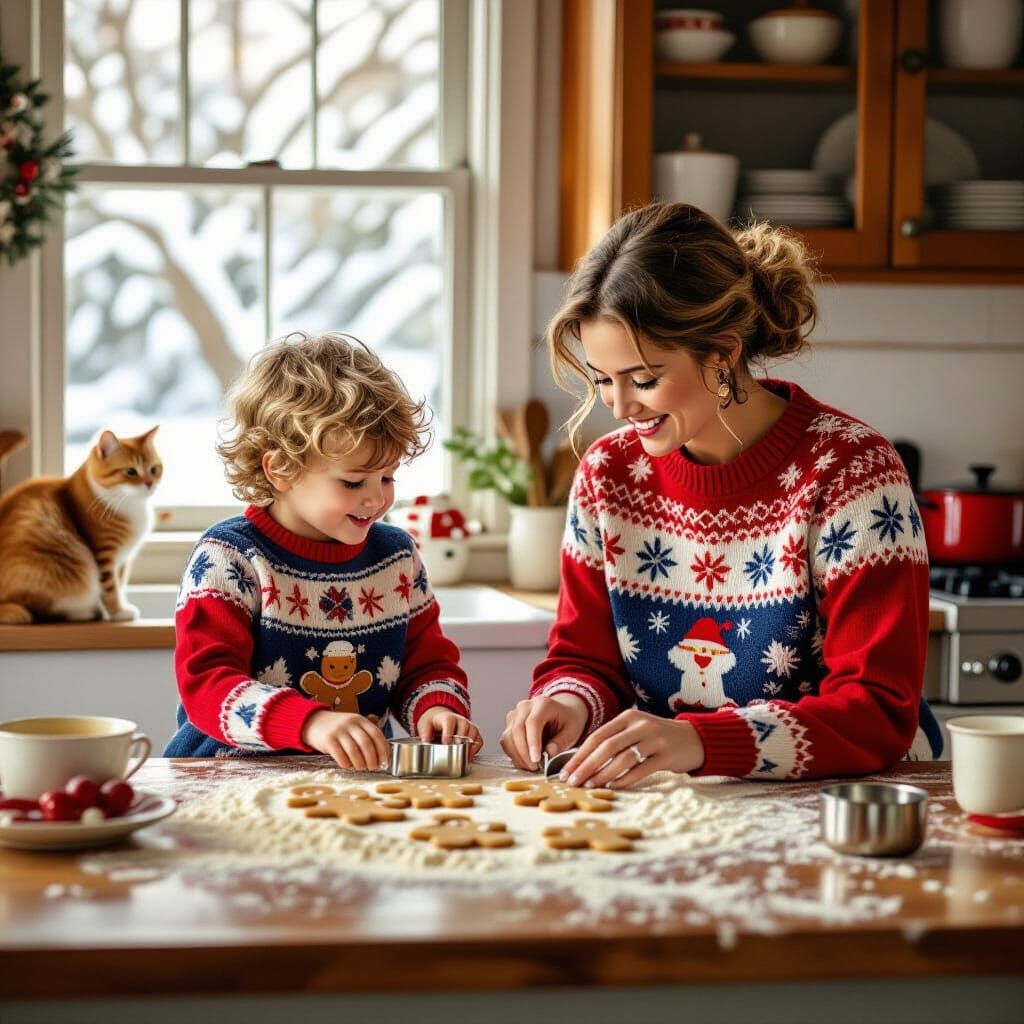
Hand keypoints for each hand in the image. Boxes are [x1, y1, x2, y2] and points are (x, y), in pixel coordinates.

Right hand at [301, 710, 390, 771]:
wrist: (314, 722)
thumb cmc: (339, 729)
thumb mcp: (353, 726)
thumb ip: (366, 737)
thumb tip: (382, 758)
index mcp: (360, 720)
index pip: (376, 734)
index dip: (383, 749)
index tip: (385, 761)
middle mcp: (350, 723)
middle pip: (366, 743)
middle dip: (372, 758)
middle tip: (373, 767)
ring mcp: (338, 731)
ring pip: (354, 751)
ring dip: (360, 763)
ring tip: (361, 767)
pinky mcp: (328, 740)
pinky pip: (340, 756)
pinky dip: (347, 764)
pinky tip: (348, 765)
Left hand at [416, 707, 483, 759]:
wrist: (440, 717)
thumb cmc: (433, 722)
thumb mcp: (424, 725)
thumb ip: (425, 734)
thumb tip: (426, 744)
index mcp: (447, 717)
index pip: (449, 722)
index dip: (448, 733)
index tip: (446, 743)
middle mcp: (460, 720)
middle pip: (464, 727)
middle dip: (461, 740)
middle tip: (457, 752)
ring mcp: (469, 726)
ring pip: (474, 733)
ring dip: (470, 745)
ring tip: (464, 757)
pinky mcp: (474, 733)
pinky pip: (479, 740)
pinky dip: (476, 748)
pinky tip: (470, 756)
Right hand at [499, 694, 588, 770]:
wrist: (563, 710)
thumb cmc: (568, 720)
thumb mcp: (572, 730)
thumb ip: (561, 742)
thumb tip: (549, 753)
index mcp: (543, 703)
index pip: (533, 722)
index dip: (532, 742)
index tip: (536, 760)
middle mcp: (525, 706)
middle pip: (517, 729)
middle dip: (524, 752)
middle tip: (534, 767)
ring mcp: (515, 714)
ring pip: (508, 736)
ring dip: (517, 755)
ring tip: (531, 766)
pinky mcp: (509, 724)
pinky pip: (506, 741)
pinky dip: (513, 754)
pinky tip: (525, 761)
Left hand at [558, 708, 704, 789]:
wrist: (695, 738)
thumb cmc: (658, 738)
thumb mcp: (636, 730)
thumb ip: (615, 740)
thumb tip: (583, 761)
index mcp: (628, 716)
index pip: (598, 735)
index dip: (580, 754)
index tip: (566, 771)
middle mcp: (640, 725)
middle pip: (607, 746)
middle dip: (586, 766)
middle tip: (572, 782)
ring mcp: (655, 739)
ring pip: (623, 758)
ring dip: (603, 774)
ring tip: (590, 786)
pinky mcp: (667, 755)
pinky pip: (642, 769)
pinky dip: (625, 779)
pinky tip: (614, 786)